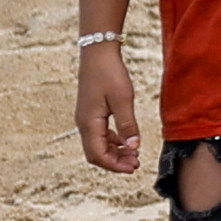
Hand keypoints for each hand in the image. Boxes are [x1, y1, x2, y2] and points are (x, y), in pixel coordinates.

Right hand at [75, 38, 142, 175]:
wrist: (98, 52)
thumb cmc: (110, 73)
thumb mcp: (123, 99)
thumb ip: (128, 125)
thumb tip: (133, 147)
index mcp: (89, 123)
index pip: (97, 155)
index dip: (114, 165)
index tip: (133, 168)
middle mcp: (83, 123)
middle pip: (96, 153)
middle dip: (115, 161)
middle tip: (136, 164)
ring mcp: (86, 118)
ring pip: (98, 144)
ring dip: (115, 152)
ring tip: (134, 154)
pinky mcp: (91, 112)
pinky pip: (100, 134)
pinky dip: (113, 141)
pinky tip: (127, 140)